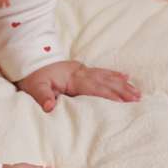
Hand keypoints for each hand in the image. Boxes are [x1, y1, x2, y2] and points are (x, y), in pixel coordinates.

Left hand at [15, 59, 141, 112]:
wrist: (29, 60)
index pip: (93, 88)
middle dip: (121, 90)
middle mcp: (80, 72)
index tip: (124, 103)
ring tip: (137, 92)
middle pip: (104, 82)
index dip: (108, 95)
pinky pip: (101, 72)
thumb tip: (49, 106)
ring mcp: (82, 70)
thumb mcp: (33, 87)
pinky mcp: (82, 70)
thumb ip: (42, 96)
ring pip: (106, 76)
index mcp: (71, 79)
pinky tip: (125, 76)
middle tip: (138, 99)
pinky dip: (114, 74)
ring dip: (122, 84)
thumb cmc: (32, 77)